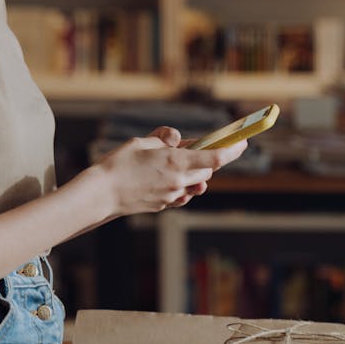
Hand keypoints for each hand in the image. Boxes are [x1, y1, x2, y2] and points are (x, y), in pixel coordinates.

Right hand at [90, 125, 247, 216]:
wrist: (101, 194)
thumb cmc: (118, 165)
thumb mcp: (140, 142)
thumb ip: (163, 139)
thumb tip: (177, 138)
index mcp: (175, 161)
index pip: (215, 158)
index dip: (232, 150)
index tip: (243, 143)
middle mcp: (178, 181)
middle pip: (207, 172)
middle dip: (206, 160)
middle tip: (195, 148)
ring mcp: (172, 196)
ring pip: (195, 185)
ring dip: (193, 174)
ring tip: (174, 163)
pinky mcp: (164, 205)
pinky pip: (182, 195)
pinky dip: (181, 186)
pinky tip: (166, 179)